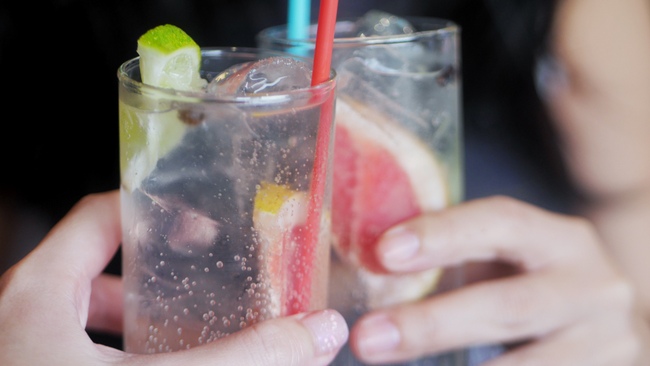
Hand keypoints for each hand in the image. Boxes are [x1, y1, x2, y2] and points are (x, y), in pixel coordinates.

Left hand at [0, 191, 347, 365]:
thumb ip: (247, 358)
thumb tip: (316, 332)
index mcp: (37, 295)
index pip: (101, 217)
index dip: (159, 212)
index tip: (206, 225)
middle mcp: (22, 321)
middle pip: (103, 273)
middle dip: (164, 285)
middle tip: (210, 289)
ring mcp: (25, 355)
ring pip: (94, 323)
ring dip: (149, 329)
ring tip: (195, 338)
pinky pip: (86, 358)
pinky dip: (132, 361)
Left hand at [349, 196, 649, 364]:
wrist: (598, 322)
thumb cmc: (529, 283)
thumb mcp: (502, 260)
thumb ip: (450, 258)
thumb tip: (361, 267)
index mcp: (560, 239)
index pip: (501, 222)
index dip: (443, 234)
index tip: (384, 252)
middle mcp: (591, 285)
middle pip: (508, 306)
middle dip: (432, 324)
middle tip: (368, 340)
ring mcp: (604, 339)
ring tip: (389, 363)